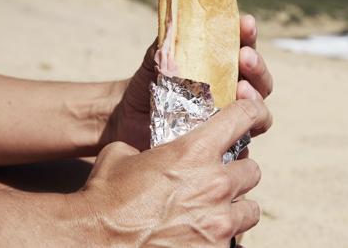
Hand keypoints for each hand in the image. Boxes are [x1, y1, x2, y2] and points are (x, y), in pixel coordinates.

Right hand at [76, 99, 271, 246]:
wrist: (93, 240)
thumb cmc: (104, 196)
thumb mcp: (122, 156)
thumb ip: (149, 148)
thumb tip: (148, 151)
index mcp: (196, 151)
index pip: (243, 118)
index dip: (252, 114)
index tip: (254, 117)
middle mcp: (216, 184)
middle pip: (252, 171)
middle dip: (237, 176)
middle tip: (218, 184)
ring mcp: (219, 221)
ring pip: (251, 210)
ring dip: (236, 209)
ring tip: (215, 215)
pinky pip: (237, 243)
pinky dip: (224, 240)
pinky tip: (206, 238)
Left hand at [105, 14, 272, 149]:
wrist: (128, 123)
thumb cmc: (147, 86)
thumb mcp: (156, 60)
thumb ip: (169, 43)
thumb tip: (177, 22)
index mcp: (223, 67)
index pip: (244, 47)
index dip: (248, 35)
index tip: (246, 23)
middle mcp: (233, 92)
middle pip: (260, 80)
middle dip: (257, 66)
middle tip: (245, 57)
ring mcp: (230, 120)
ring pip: (258, 111)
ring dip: (255, 99)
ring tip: (242, 90)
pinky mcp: (224, 147)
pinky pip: (243, 145)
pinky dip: (245, 138)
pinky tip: (239, 133)